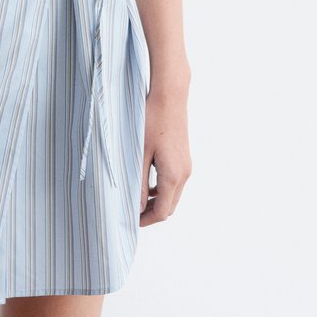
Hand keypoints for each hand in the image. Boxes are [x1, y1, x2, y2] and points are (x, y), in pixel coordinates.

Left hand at [139, 86, 192, 226]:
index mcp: (173, 176)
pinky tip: (147, 183)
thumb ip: (138, 181)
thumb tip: (136, 205)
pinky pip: (175, 182)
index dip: (146, 220)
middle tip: (131, 212)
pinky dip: (162, 189)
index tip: (130, 220)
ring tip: (136, 199)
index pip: (162, 212)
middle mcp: (184, 174)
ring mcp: (186, 166)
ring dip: (157, 201)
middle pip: (170, 207)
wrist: (170, 96)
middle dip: (151, 213)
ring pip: (173, 195)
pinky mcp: (184, 158)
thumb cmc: (151, 121)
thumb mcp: (140, 153)